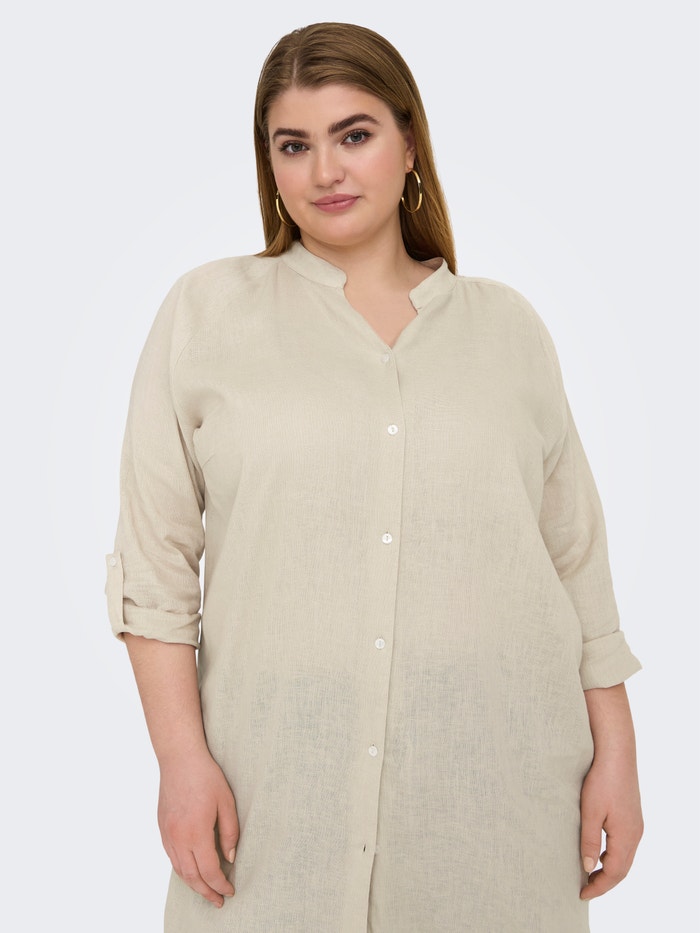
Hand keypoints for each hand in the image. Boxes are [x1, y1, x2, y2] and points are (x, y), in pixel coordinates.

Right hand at [158, 751, 238, 907]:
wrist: (179, 759)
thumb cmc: (206, 777)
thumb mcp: (227, 802)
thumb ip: (229, 832)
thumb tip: (229, 857)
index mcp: (196, 833)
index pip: (209, 871)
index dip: (220, 885)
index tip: (230, 891)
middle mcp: (178, 838)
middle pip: (192, 877)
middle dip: (206, 892)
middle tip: (219, 901)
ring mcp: (167, 834)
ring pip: (179, 870)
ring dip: (193, 884)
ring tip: (207, 890)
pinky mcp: (162, 828)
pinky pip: (172, 857)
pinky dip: (183, 869)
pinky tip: (192, 870)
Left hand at [579, 749, 642, 899]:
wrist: (616, 754)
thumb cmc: (601, 780)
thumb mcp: (590, 812)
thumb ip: (589, 842)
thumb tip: (588, 869)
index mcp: (626, 836)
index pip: (614, 873)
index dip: (598, 887)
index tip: (581, 894)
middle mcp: (635, 834)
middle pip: (622, 869)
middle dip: (604, 882)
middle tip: (584, 889)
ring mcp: (636, 825)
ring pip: (624, 858)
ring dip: (609, 869)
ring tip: (589, 874)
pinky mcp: (632, 816)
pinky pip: (624, 845)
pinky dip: (613, 855)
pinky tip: (599, 852)